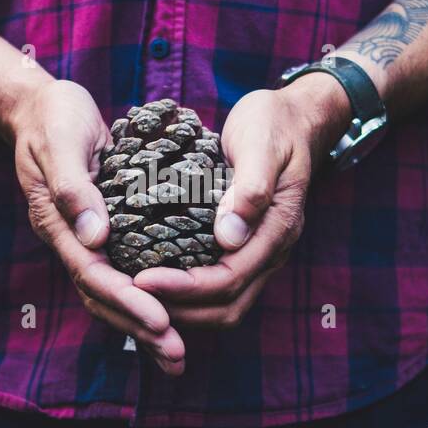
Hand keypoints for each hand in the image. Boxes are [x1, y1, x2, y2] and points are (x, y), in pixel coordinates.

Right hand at [9, 79, 185, 373]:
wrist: (42, 109)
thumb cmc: (53, 119)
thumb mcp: (60, 143)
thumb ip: (74, 188)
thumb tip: (96, 236)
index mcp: (58, 224)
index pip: (93, 274)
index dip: (127, 299)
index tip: (160, 319)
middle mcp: (73, 241)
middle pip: (104, 299)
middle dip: (140, 327)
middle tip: (176, 355)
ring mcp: (88, 241)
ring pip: (114, 296)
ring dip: (145, 326)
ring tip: (177, 356)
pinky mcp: (106, 235)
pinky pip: (126, 276)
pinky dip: (148, 301)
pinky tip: (175, 319)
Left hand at [132, 76, 351, 326]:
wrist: (294, 117)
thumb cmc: (273, 125)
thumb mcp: (261, 145)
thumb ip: (250, 190)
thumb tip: (229, 237)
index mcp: (277, 229)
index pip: (230, 279)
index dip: (185, 287)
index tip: (142, 279)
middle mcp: (271, 249)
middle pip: (228, 306)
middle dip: (182, 309)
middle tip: (134, 297)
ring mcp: (260, 251)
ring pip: (225, 302)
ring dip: (185, 308)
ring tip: (141, 296)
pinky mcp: (246, 245)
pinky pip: (220, 283)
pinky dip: (190, 291)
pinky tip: (158, 278)